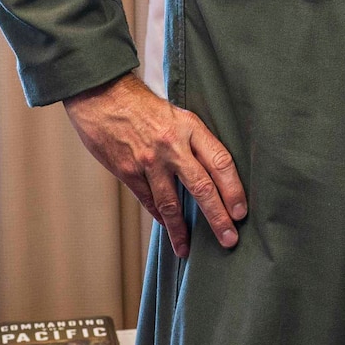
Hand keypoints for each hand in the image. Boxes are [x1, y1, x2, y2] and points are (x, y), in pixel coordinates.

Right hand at [63, 72, 246, 257]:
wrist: (103, 95)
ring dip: (182, 229)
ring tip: (189, 249)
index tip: (241, 212)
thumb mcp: (177, 114)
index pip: (221, 162)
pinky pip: (149, 201)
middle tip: (230, 239)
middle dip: (218, 217)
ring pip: (171, 203)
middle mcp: (172, 146)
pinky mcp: (128, 171)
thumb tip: (214, 172)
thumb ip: (194, 141)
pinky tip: (169, 230)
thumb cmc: (144, 105)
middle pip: (202, 187)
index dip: (234, 190)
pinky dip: (160, 218)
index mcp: (190, 127)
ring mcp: (149, 161)